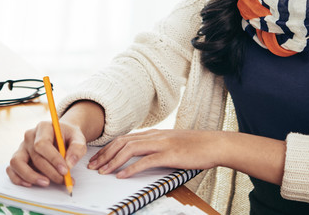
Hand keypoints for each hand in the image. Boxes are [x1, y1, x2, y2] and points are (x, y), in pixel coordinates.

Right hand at [6, 120, 86, 186]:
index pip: (42, 144)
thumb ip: (77, 148)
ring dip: (30, 176)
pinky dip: (18, 178)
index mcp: (43, 127)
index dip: (53, 159)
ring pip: (17, 162)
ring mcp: (22, 147)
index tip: (65, 170)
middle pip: (35, 156)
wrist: (62, 136)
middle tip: (63, 180)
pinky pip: (11, 169)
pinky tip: (31, 184)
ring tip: (46, 183)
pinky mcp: (18, 158)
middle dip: (50, 172)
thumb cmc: (69, 137)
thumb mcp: (78, 138)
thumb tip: (69, 163)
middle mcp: (29, 136)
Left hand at [87, 129, 221, 178]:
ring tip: (103, 171)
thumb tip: (142, 158)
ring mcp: (162, 144)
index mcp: (154, 133)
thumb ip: (157, 147)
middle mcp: (155, 136)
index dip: (108, 148)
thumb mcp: (172, 143)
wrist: (215, 144)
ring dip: (114, 161)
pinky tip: (122, 175)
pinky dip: (131, 168)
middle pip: (122, 142)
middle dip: (105, 154)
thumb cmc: (196, 147)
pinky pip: (146, 161)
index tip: (97, 158)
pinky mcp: (170, 154)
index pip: (124, 138)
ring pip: (130, 149)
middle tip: (93, 166)